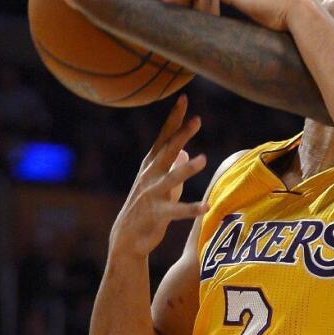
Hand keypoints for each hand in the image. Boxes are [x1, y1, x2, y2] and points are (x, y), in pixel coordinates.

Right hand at [109, 95, 207, 259]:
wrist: (127, 236)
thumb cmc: (146, 205)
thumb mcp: (158, 181)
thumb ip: (172, 164)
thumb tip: (186, 151)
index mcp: (152, 164)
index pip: (165, 136)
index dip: (174, 118)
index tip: (183, 98)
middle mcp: (151, 175)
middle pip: (168, 151)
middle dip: (181, 135)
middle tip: (197, 119)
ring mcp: (153, 194)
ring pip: (171, 178)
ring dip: (187, 169)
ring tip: (203, 159)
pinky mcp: (158, 214)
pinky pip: (177, 211)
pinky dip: (192, 208)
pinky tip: (206, 206)